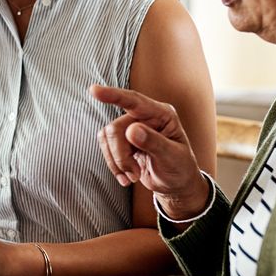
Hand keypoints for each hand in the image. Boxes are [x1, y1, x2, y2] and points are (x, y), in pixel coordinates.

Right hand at [91, 85, 209, 218]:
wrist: (175, 185)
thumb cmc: (180, 169)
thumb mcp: (173, 158)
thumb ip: (154, 142)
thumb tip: (132, 130)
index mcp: (161, 114)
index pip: (134, 101)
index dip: (114, 95)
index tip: (94, 90)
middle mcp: (144, 116)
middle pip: (115, 128)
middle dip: (120, 155)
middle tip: (134, 174)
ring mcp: (132, 127)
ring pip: (107, 138)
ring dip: (117, 162)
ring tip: (133, 176)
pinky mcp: (122, 139)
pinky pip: (105, 147)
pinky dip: (113, 165)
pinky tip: (126, 176)